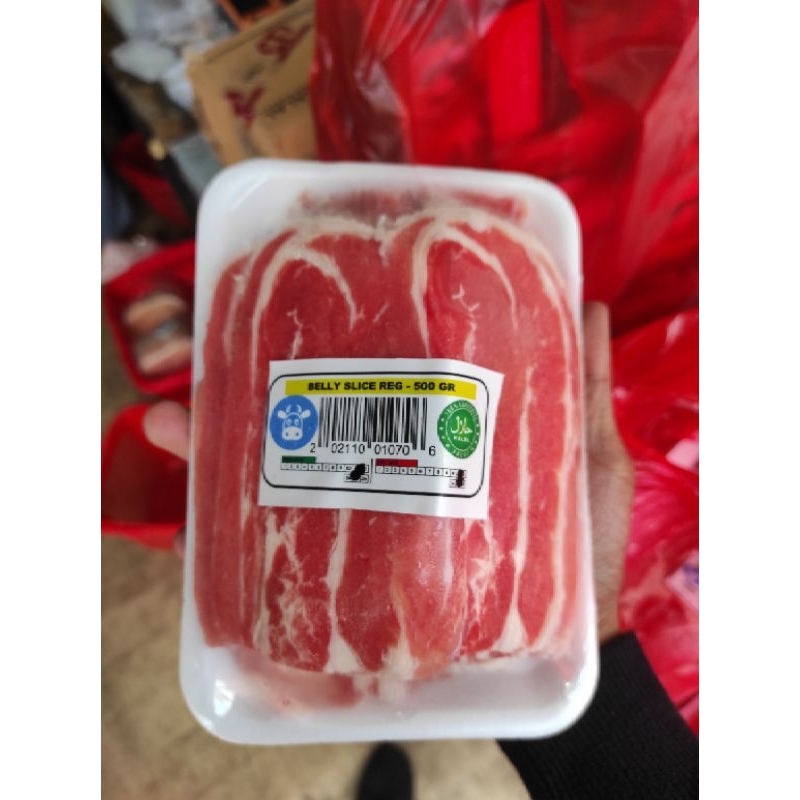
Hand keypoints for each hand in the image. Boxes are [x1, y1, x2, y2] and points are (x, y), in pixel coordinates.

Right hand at [143, 303, 633, 642]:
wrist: (570, 646)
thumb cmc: (580, 552)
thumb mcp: (585, 462)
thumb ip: (583, 390)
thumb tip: (587, 303)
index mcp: (424, 441)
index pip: (366, 382)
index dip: (327, 335)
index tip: (303, 289)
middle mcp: (381, 475)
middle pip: (306, 420)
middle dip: (250, 381)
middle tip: (222, 346)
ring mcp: (359, 525)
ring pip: (270, 475)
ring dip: (212, 439)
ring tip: (175, 411)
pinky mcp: (344, 582)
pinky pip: (269, 554)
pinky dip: (215, 528)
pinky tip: (183, 497)